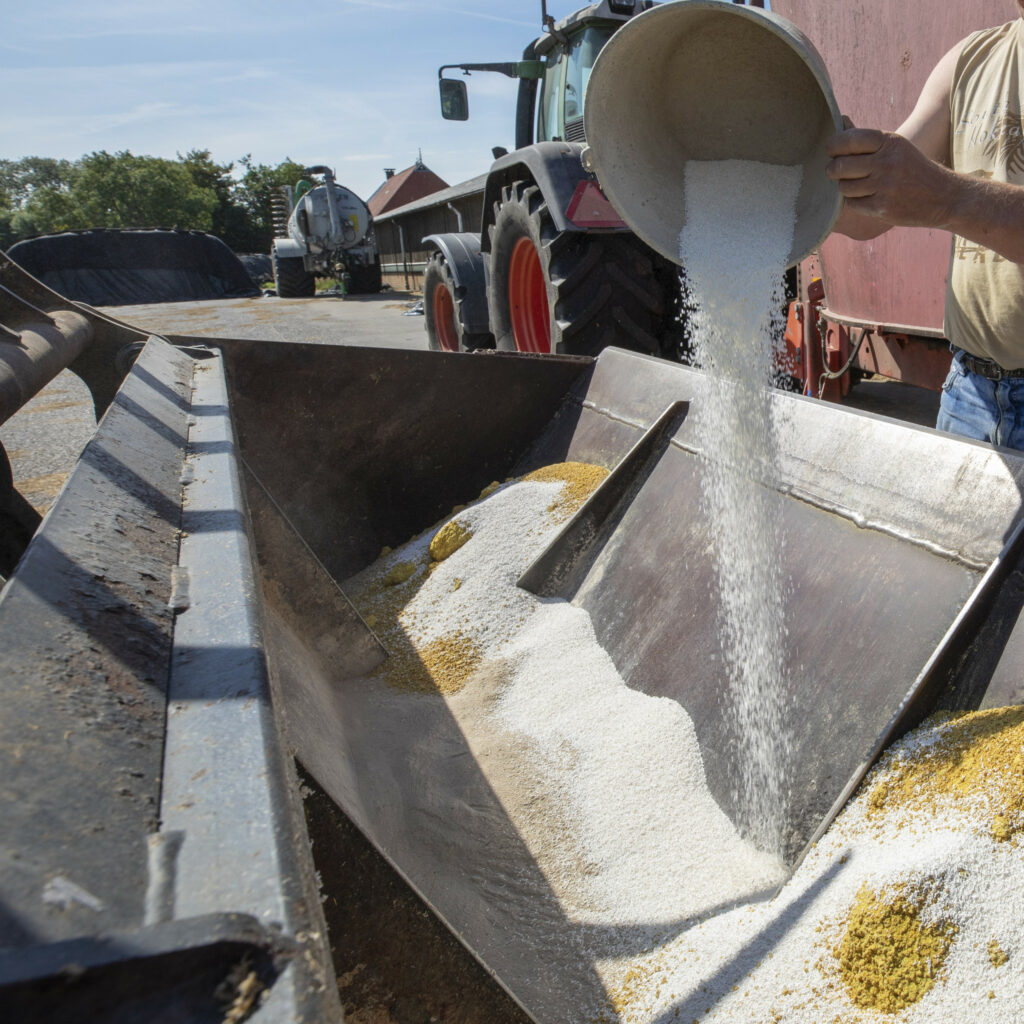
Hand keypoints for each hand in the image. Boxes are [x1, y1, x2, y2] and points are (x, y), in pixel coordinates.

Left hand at [826, 127, 957, 228]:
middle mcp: (887, 162)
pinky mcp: (882, 207)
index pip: (850, 140)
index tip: (831, 150)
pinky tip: (867, 197)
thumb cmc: (912, 169)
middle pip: (840, 166)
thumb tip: (841, 120)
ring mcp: (884, 186)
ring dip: (844, 186)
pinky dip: (854, 201)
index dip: (833, 146)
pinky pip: (852, 203)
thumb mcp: (896, 147)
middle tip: (835, 170)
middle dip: (832, 169)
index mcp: (890, 142)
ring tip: (855, 184)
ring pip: (843, 186)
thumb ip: (868, 139)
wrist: (944, 197)